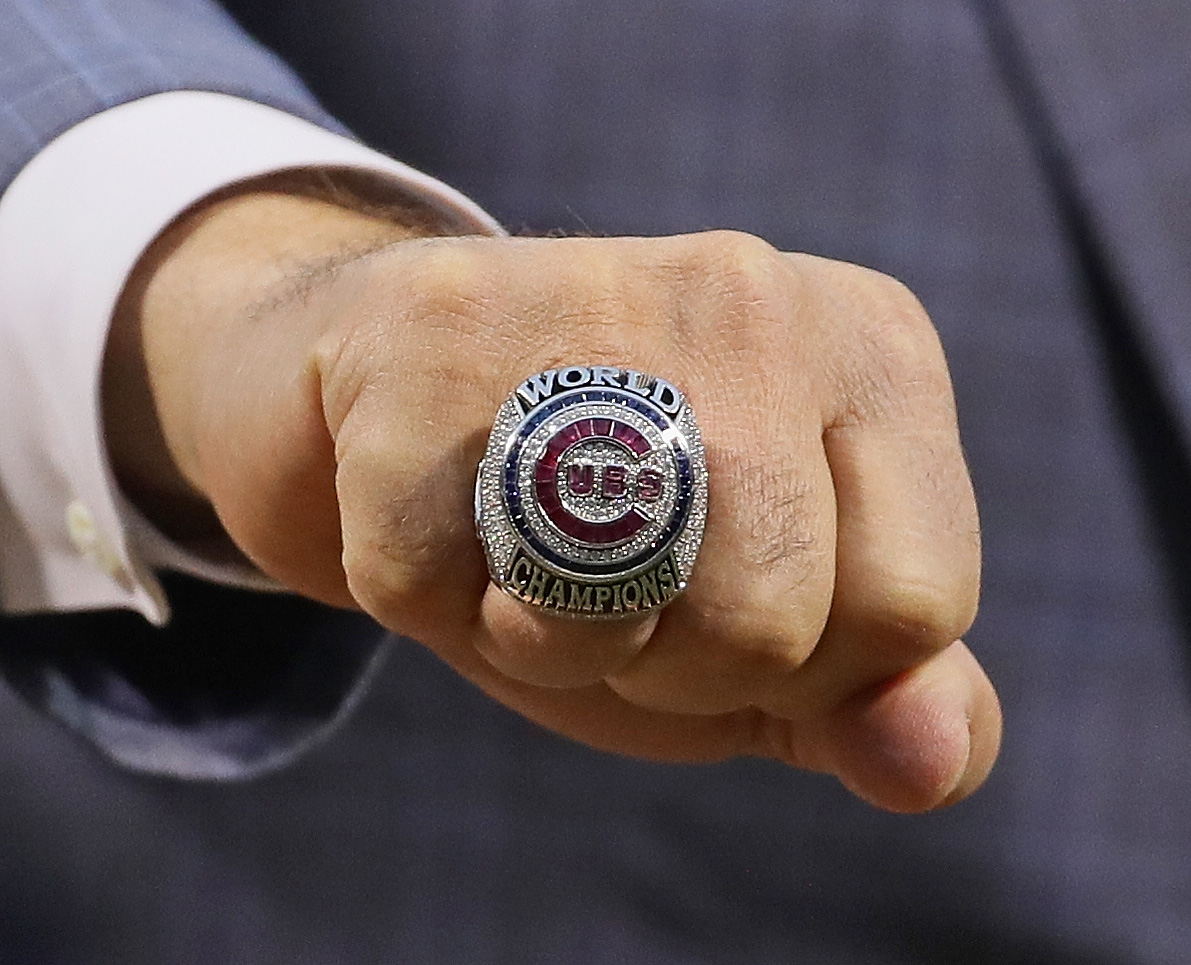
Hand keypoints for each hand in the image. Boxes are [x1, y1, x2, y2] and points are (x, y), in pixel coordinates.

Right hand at [106, 178, 999, 811]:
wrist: (412, 377)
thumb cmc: (616, 511)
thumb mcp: (783, 608)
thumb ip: (879, 690)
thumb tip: (927, 768)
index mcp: (872, 352)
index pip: (913, 608)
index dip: (811, 665)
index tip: (735, 596)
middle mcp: (753, 296)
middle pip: (771, 625)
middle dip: (678, 669)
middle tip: (617, 581)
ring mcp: (589, 301)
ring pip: (609, 610)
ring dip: (553, 648)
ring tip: (529, 548)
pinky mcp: (435, 342)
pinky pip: (442, 593)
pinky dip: (432, 603)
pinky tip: (442, 505)